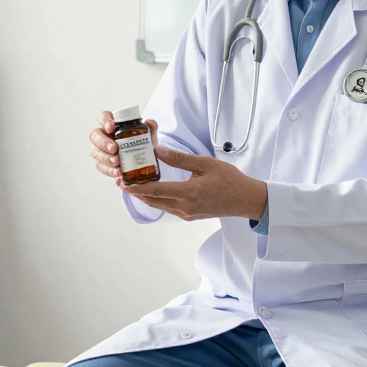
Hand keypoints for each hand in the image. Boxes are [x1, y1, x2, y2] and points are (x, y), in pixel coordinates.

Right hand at [88, 112, 162, 179]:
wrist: (143, 159)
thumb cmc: (141, 142)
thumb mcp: (148, 135)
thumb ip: (150, 127)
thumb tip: (149, 122)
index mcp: (112, 123)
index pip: (103, 116)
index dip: (104, 121)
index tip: (111, 128)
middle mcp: (103, 135)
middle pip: (95, 135)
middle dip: (103, 142)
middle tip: (115, 149)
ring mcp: (100, 149)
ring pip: (95, 152)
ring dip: (106, 158)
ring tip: (117, 163)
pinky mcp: (101, 163)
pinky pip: (100, 166)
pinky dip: (109, 171)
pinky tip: (117, 173)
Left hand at [119, 147, 267, 221]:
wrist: (245, 200)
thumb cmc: (230, 180)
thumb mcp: (206, 163)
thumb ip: (180, 158)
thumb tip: (159, 151)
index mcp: (188, 192)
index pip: (155, 190)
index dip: (135, 187)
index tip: (121, 182)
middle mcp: (184, 207)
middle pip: (152, 200)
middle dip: (135, 192)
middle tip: (121, 181)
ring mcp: (186, 213)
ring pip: (159, 205)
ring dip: (145, 196)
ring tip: (133, 185)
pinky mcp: (189, 216)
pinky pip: (167, 208)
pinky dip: (157, 199)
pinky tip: (153, 190)